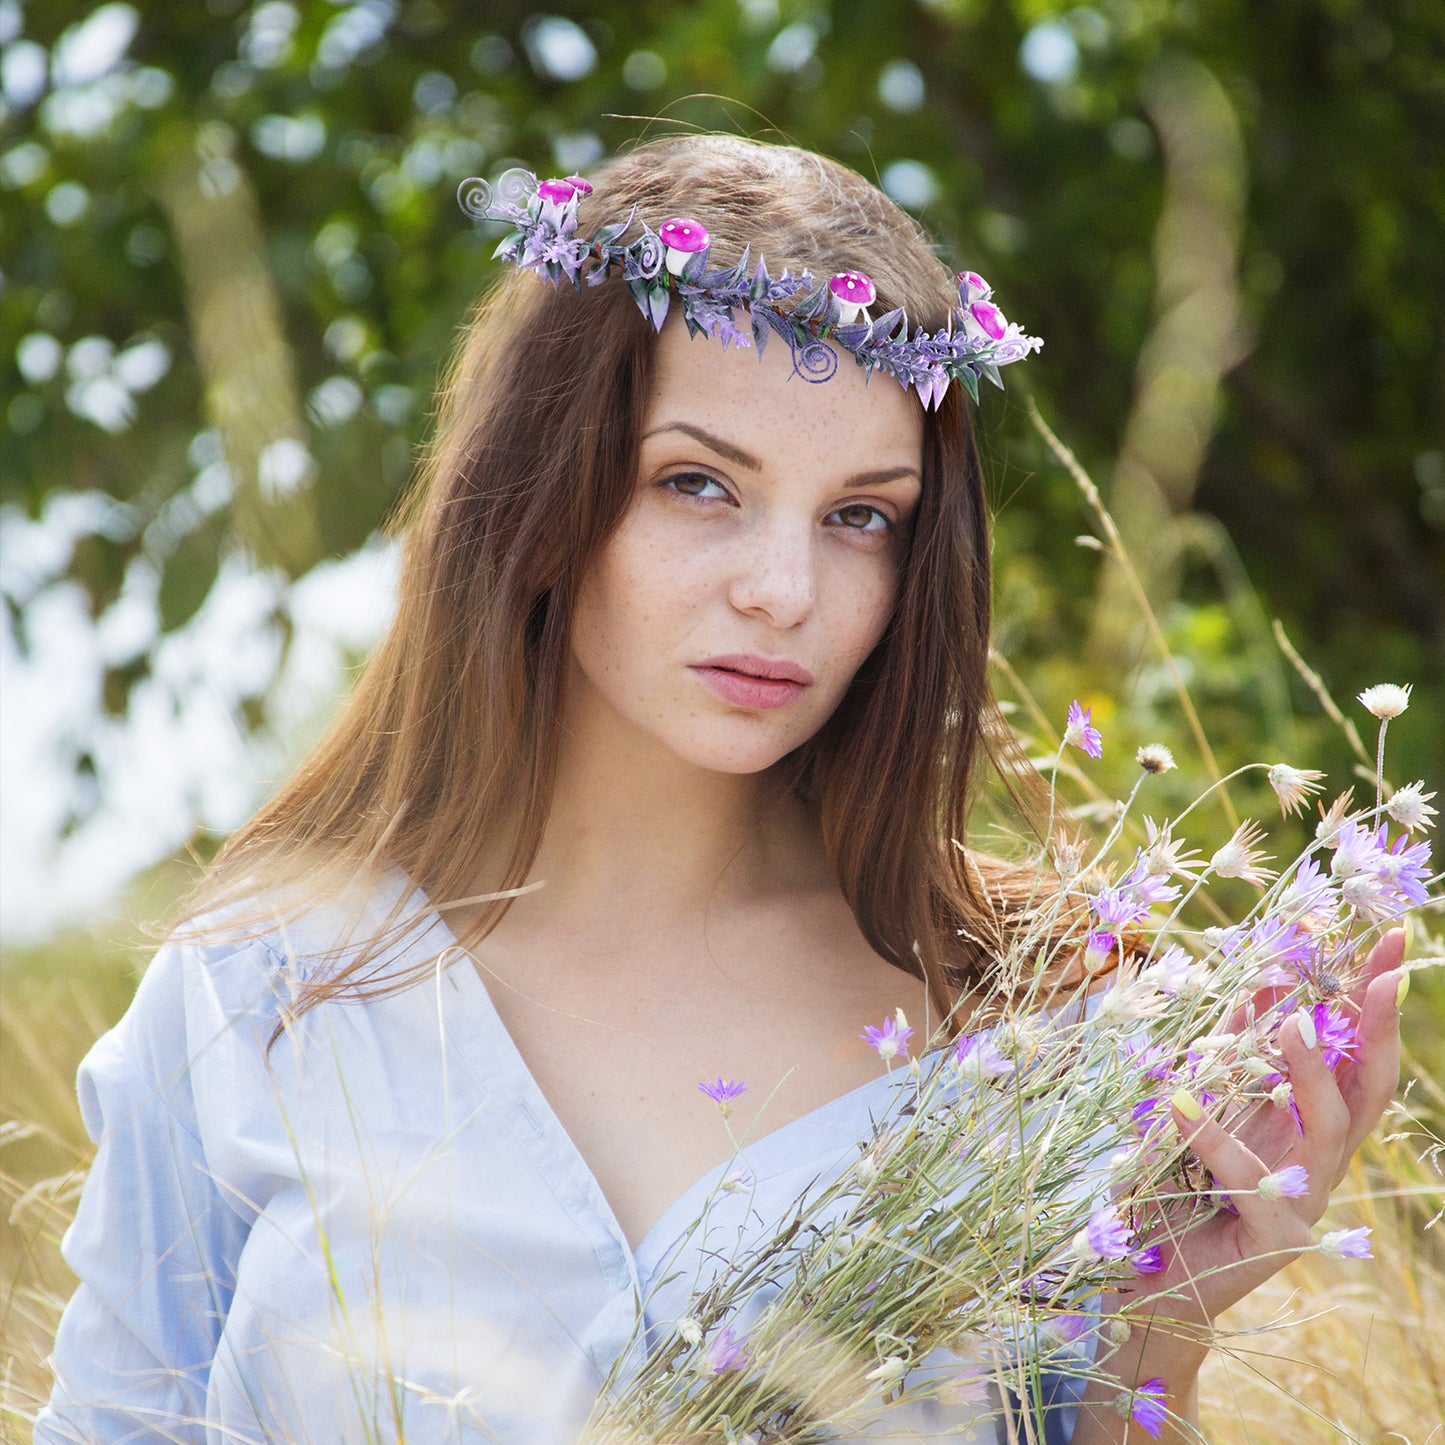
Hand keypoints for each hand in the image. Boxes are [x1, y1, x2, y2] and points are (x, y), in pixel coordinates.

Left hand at [1148, 926, 1403, 1321]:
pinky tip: (1179, 1100)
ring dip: (1311, 1073)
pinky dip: (1211, 1137)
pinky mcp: (1269, 1240)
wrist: (1150, 1278)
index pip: (1356, 1053)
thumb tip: (1263, 981)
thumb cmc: (1179, 1185)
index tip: (1391, 937)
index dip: (1374, 998)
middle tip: (1379, 970)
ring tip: (1291, 1022)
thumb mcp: (1208, 1101)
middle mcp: (1319, 1161)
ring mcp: (1304, 1202)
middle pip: (1368, 1087)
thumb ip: (1236, 1049)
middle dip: (1379, 1026)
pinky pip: (1248, 1182)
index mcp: (1308, 1123)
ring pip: (1330, 1132)